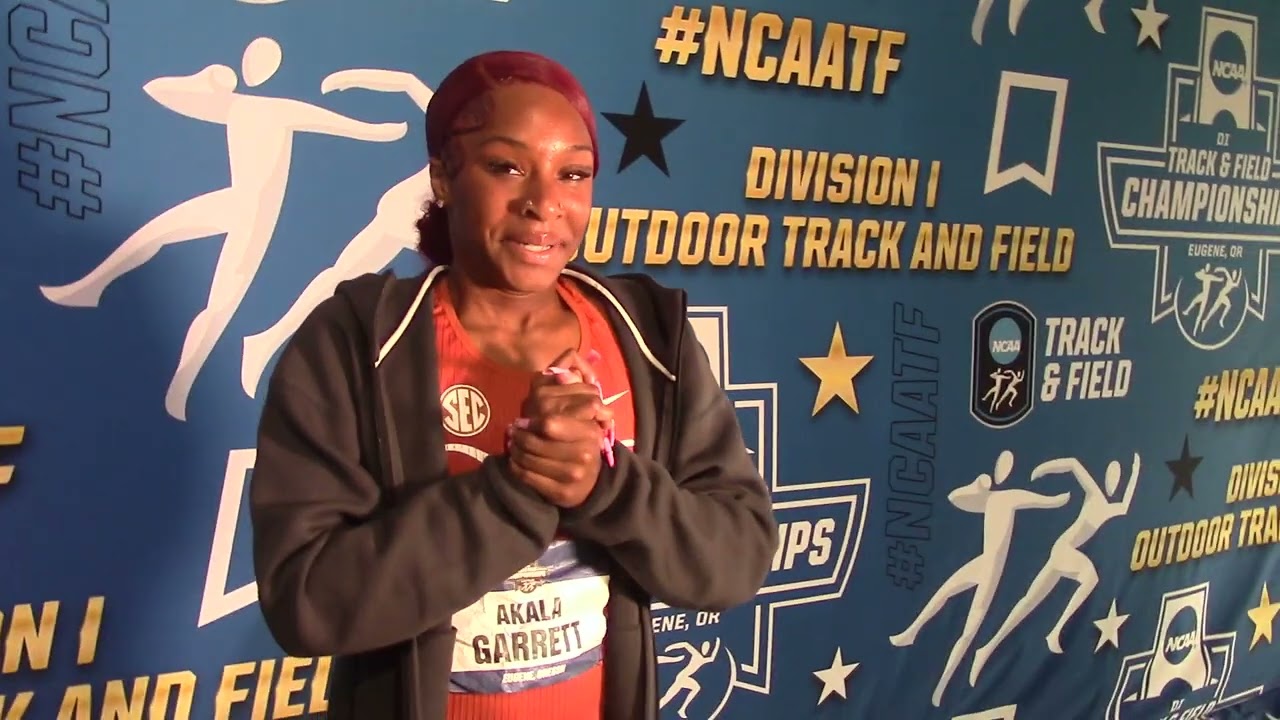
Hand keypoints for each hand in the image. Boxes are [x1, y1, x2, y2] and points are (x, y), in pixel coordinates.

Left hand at [508, 349, 610, 507]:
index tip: (521, 420)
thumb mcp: (582, 407)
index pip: (549, 423)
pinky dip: (516, 468)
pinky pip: (527, 477)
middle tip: (513, 432)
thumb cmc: (580, 438)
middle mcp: (584, 454)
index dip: (530, 422)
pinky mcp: (561, 494)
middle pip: (535, 442)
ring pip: (528, 459)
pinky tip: (516, 461)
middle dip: (518, 436)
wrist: (589, 481)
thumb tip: (570, 354)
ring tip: (513, 445)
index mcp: (588, 431)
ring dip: (515, 451)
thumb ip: (573, 378)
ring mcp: (573, 476)